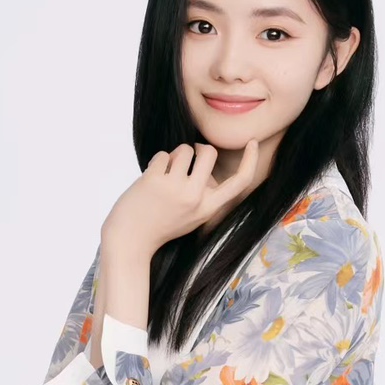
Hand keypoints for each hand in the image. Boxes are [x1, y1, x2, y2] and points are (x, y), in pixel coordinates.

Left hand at [102, 142, 260, 254]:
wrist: (131, 241)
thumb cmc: (161, 226)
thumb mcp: (192, 216)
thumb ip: (203, 193)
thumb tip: (206, 157)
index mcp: (208, 209)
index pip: (239, 183)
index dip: (250, 161)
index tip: (253, 143)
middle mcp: (196, 198)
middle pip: (209, 152)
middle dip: (198, 148)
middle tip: (187, 159)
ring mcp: (176, 189)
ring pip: (185, 149)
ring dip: (175, 155)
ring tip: (165, 175)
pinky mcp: (156, 180)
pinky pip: (163, 155)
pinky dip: (157, 163)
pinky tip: (151, 181)